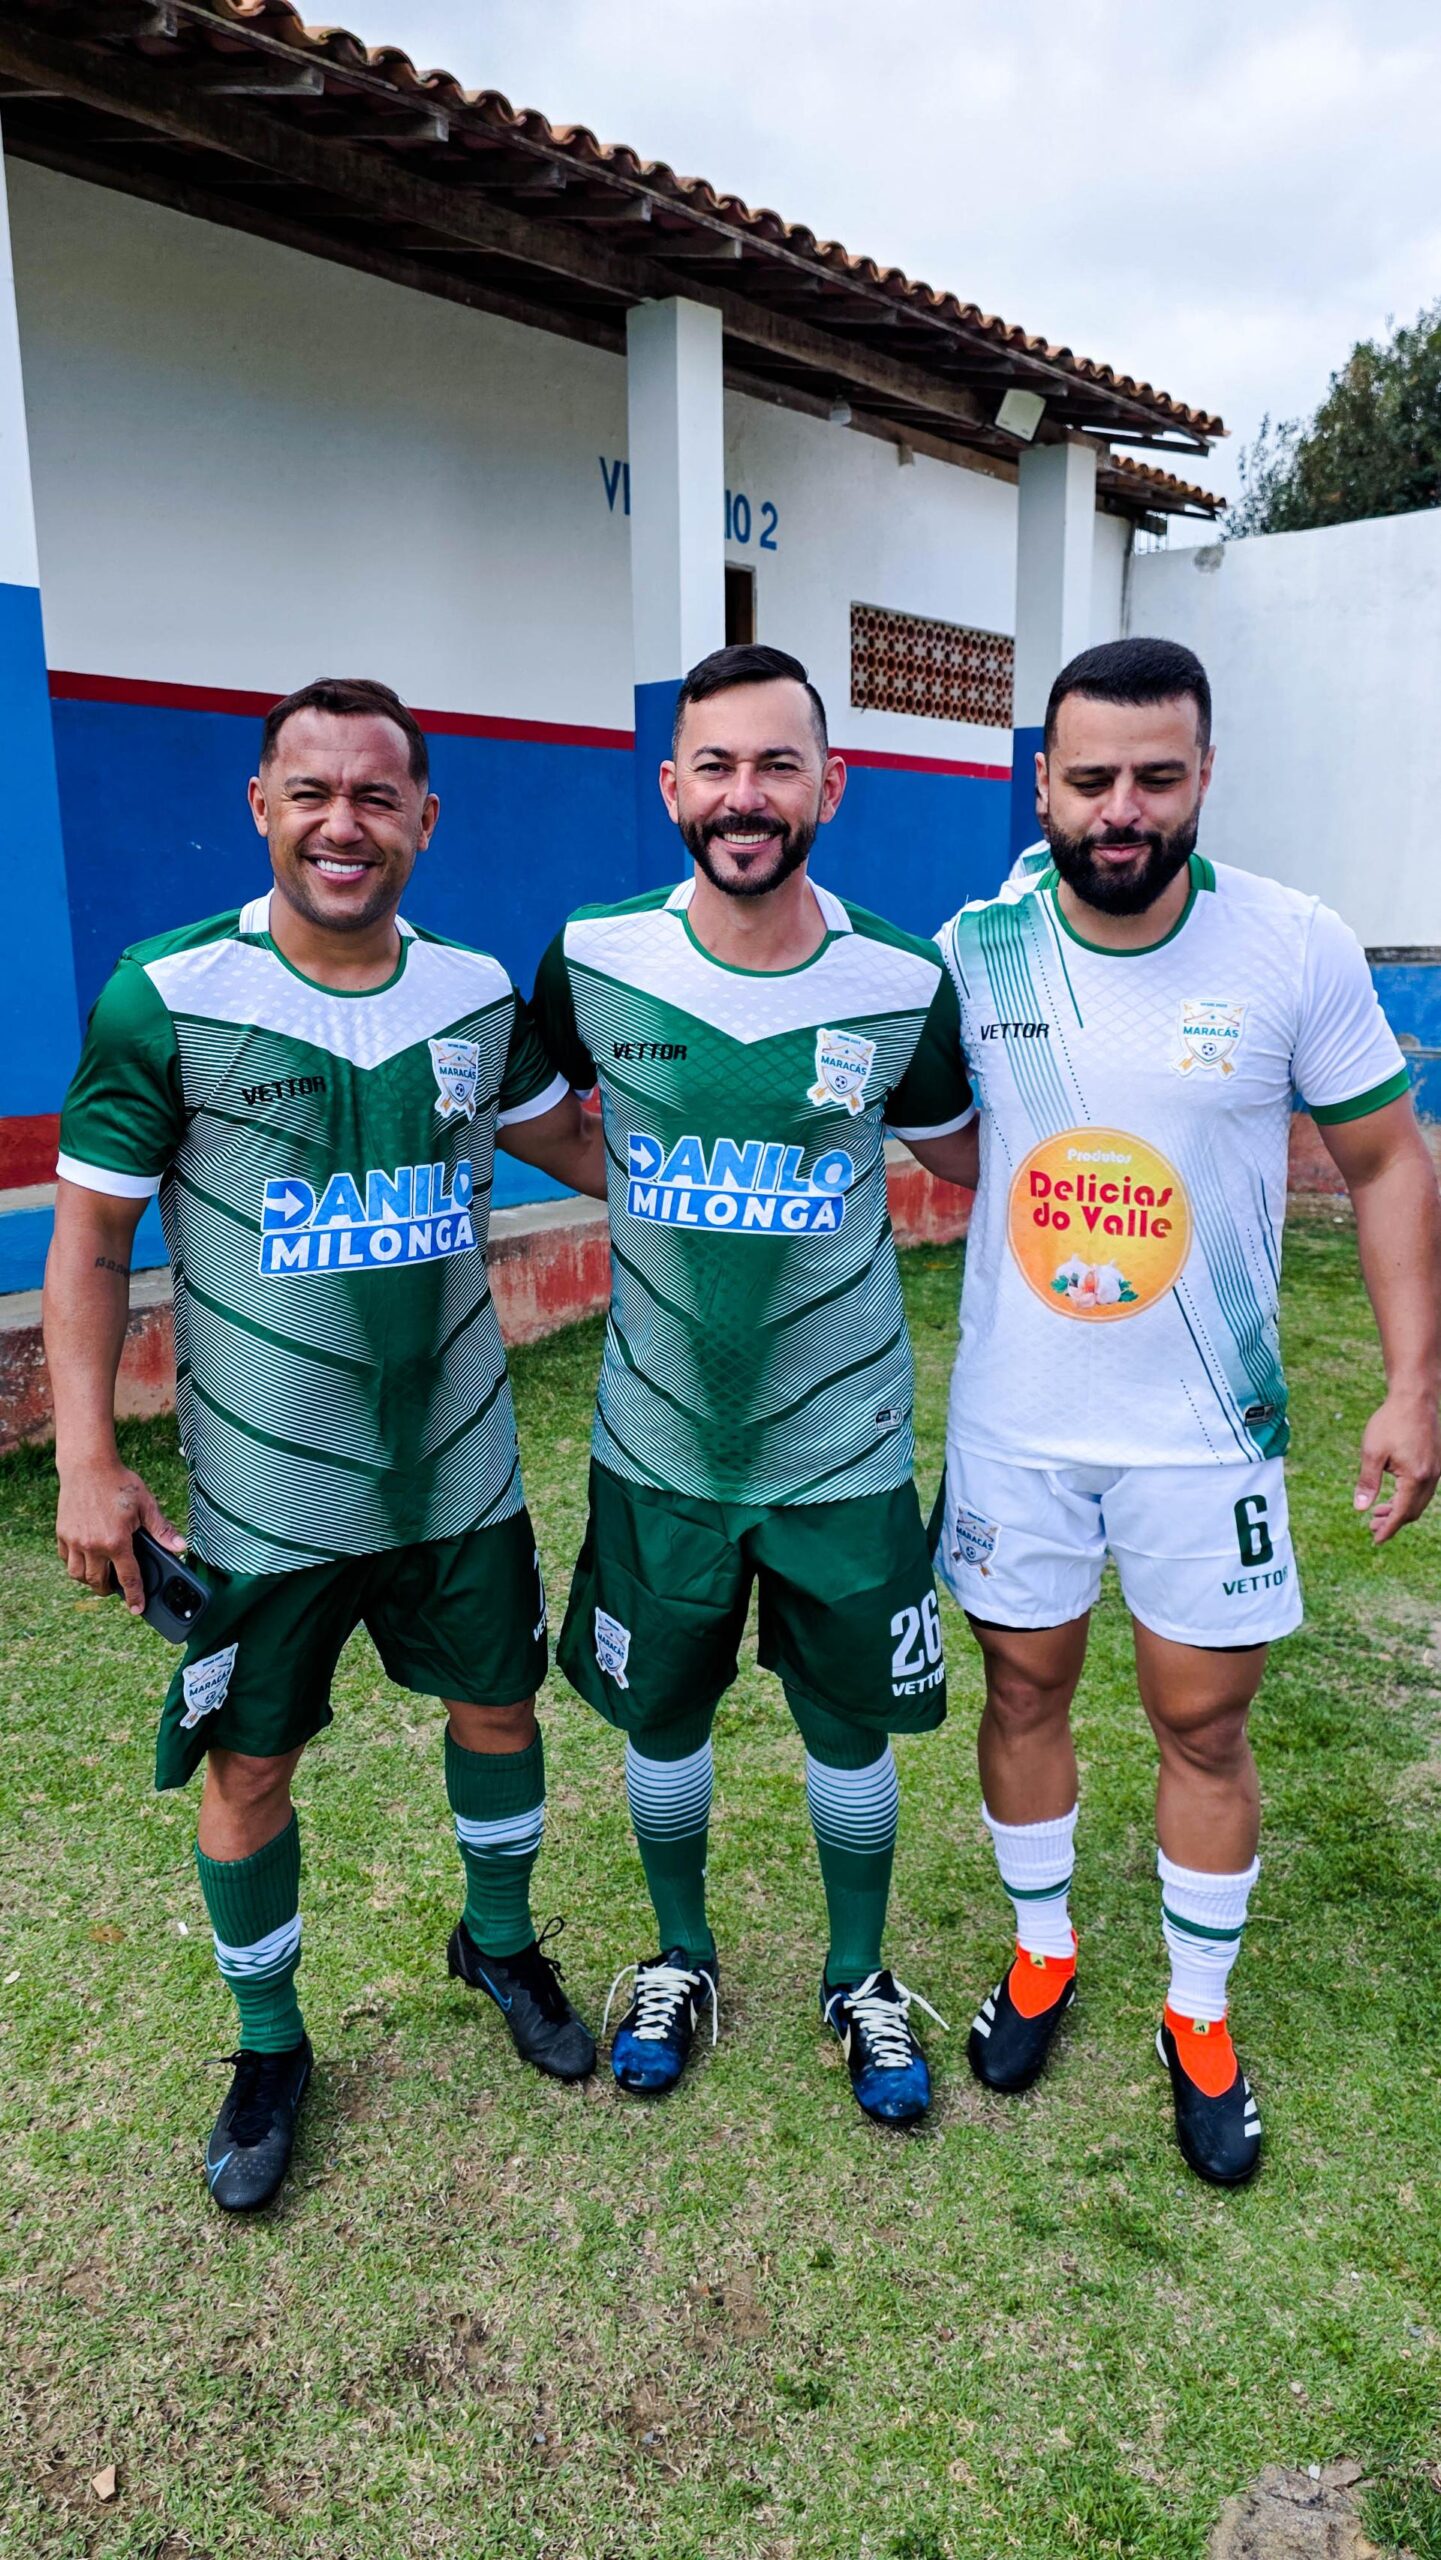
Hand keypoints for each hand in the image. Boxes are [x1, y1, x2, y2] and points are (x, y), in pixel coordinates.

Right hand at [55, 1458, 185, 1611]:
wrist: (88, 1465)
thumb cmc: (119, 1483)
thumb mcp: (147, 1504)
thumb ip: (162, 1529)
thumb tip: (181, 1547)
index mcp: (117, 1541)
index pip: (128, 1578)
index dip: (134, 1597)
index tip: (137, 1610)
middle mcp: (93, 1545)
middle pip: (98, 1583)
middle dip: (109, 1590)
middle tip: (117, 1588)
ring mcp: (75, 1541)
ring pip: (78, 1575)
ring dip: (90, 1580)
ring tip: (100, 1575)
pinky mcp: (63, 1533)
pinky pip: (66, 1559)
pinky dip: (75, 1564)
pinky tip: (86, 1559)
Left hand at [1353, 1387, 1440, 1543]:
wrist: (1414, 1398)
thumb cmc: (1391, 1422)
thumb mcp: (1372, 1452)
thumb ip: (1367, 1483)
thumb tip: (1360, 1509)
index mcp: (1415, 1477)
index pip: (1402, 1514)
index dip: (1388, 1529)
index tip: (1375, 1540)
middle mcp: (1431, 1477)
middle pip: (1413, 1511)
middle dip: (1393, 1522)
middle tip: (1371, 1526)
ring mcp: (1436, 1470)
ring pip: (1420, 1501)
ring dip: (1401, 1510)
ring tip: (1378, 1512)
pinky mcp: (1435, 1462)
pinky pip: (1424, 1489)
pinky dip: (1409, 1497)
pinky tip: (1393, 1494)